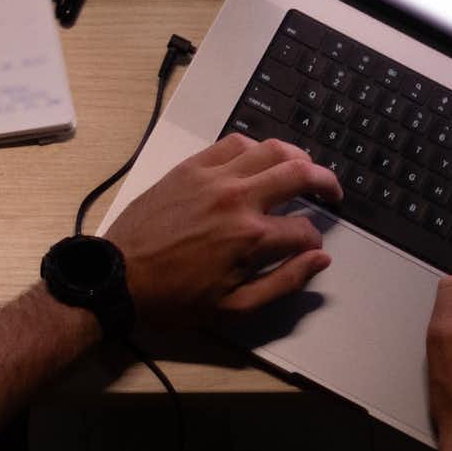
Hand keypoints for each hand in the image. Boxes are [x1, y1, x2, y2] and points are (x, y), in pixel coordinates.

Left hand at [110, 135, 341, 326]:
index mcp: (250, 238)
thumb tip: (319, 260)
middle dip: (325, 182)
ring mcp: (213, 178)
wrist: (119, 277)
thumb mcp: (233, 307)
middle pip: (299, 173)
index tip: (311, 248)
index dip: (315, 241)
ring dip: (296, 156)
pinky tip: (260, 160)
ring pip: (270, 149)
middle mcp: (237, 199)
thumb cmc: (174, 298)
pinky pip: (232, 144)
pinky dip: (255, 147)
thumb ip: (283, 283)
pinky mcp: (191, 167)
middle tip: (332, 192)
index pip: (304, 230)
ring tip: (303, 168)